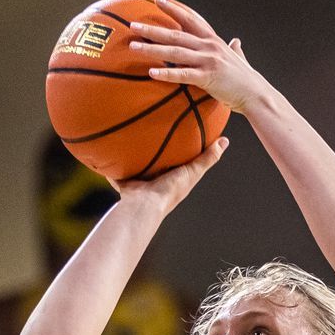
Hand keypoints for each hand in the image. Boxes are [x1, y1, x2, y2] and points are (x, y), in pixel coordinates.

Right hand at [110, 137, 228, 212]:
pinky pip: (118, 171)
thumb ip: (208, 157)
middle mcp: (158, 181)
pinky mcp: (125, 183)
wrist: (144, 204)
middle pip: (158, 163)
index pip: (180, 163)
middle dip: (156, 151)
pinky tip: (110, 148)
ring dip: (135, 156)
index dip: (181, 150)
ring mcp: (141, 183)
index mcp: (174, 179)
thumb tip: (225, 141)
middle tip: (153, 130)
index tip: (181, 134)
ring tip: (131, 136)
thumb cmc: (171, 189)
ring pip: (138, 166)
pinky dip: (113, 165)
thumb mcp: (193, 171)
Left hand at [130, 0, 264, 113]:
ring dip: (152, 49)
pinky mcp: (207, 77)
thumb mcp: (238, 58)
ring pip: (175, 52)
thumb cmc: (245, 79)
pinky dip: (166, 73)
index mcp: (213, 40)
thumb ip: (234, 49)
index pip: (190, 19)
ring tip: (133, 47)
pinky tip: (151, 72)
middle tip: (133, 25)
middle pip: (175, 34)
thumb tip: (236, 41)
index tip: (157, 0)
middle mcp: (208, 47)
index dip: (173, 9)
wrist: (256, 94)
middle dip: (152, 29)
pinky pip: (182, 75)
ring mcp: (208, 61)